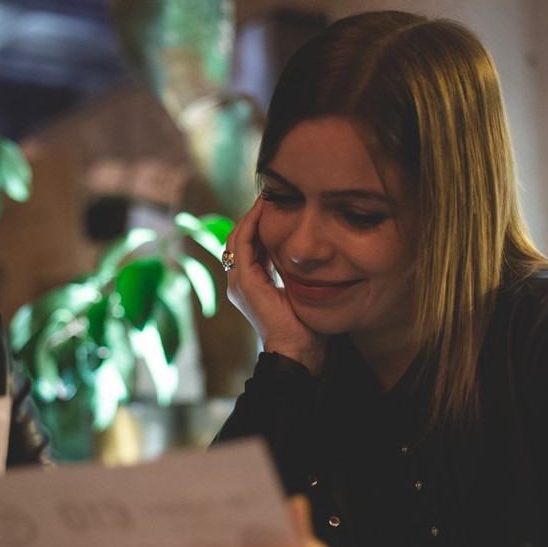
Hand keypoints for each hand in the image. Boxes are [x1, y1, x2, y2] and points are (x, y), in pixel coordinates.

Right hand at [225, 197, 325, 373]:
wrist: (298, 352)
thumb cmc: (305, 328)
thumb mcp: (299, 291)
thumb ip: (295, 272)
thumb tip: (309, 252)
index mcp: (250, 284)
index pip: (249, 245)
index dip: (260, 223)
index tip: (278, 204)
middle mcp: (238, 282)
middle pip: (239, 237)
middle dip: (254, 215)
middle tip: (273, 194)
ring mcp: (238, 282)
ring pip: (238, 237)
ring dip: (252, 214)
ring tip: (269, 195)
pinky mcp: (245, 282)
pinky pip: (244, 243)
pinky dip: (252, 223)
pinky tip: (265, 208)